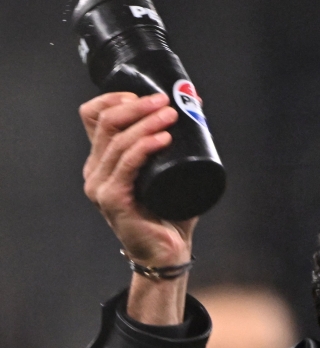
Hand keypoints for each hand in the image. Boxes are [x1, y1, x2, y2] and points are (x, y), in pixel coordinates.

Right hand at [81, 92, 195, 265]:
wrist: (169, 251)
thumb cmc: (172, 212)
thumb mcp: (171, 172)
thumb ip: (177, 144)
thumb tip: (196, 105)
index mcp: (104, 160)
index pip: (95, 116)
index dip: (116, 99)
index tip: (149, 95)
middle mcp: (96, 170)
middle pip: (106, 123)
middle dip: (137, 106)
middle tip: (165, 100)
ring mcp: (101, 185)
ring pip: (117, 141)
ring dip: (146, 123)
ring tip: (171, 115)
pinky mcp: (112, 200)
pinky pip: (126, 165)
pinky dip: (144, 147)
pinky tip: (163, 138)